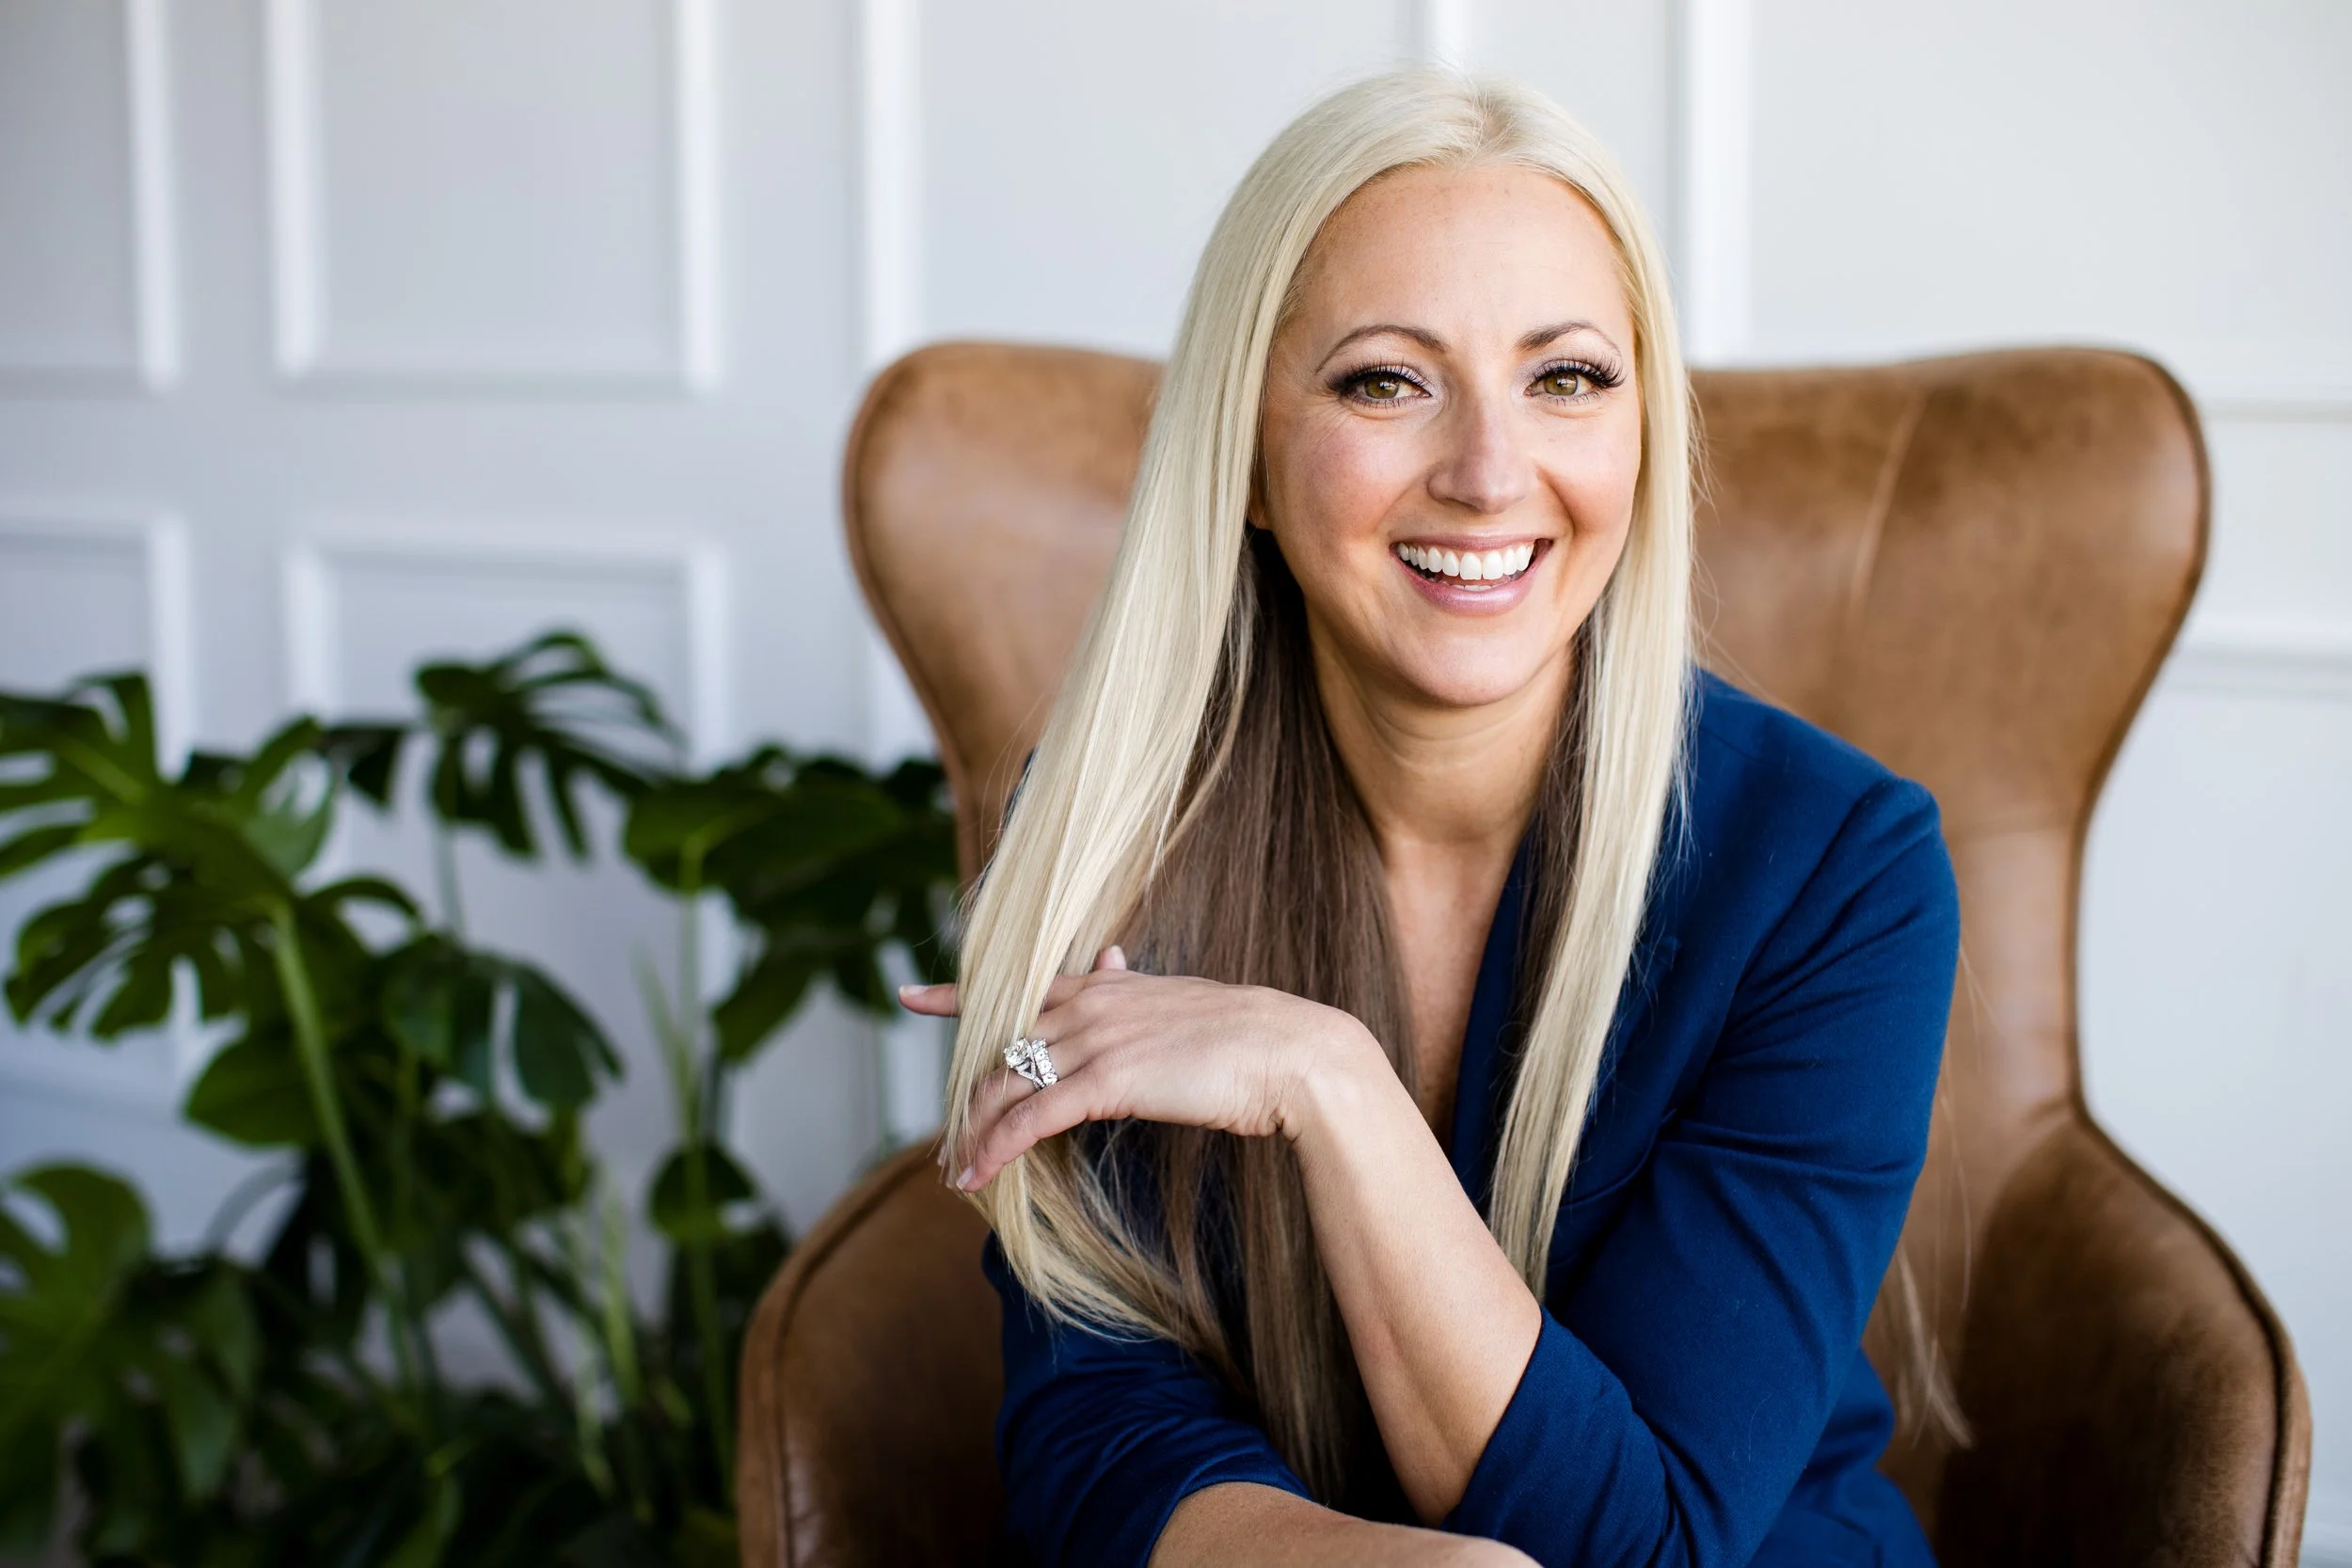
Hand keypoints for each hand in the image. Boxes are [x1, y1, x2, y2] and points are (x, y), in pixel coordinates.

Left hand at [899, 946, 1375, 1190]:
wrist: (1291, 1052)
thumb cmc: (1247, 1039)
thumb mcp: (1179, 1006)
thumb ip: (1136, 994)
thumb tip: (1111, 966)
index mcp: (1106, 986)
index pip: (1020, 988)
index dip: (958, 995)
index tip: (913, 996)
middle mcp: (1091, 1005)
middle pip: (1002, 1048)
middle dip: (966, 1098)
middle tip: (946, 1140)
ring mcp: (1097, 1040)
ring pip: (1008, 1084)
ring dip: (974, 1132)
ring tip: (956, 1171)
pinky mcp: (1108, 1080)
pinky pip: (1033, 1117)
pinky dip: (998, 1146)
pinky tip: (979, 1174)